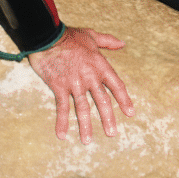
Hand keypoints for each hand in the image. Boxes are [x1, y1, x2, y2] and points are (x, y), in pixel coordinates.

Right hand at [28, 26, 134, 142]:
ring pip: (83, 108)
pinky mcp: (59, 86)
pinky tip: (62, 135)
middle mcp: (90, 76)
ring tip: (88, 141)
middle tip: (112, 134)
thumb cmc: (71, 36)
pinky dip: (61, 121)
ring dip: (85, 126)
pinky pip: (62, 107)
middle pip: (102, 101)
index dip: (124, 100)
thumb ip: (108, 41)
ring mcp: (75, 83)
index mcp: (100, 65)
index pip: (116, 85)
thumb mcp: (92, 36)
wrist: (48, 37)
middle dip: (108, 118)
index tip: (130, 113)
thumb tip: (123, 43)